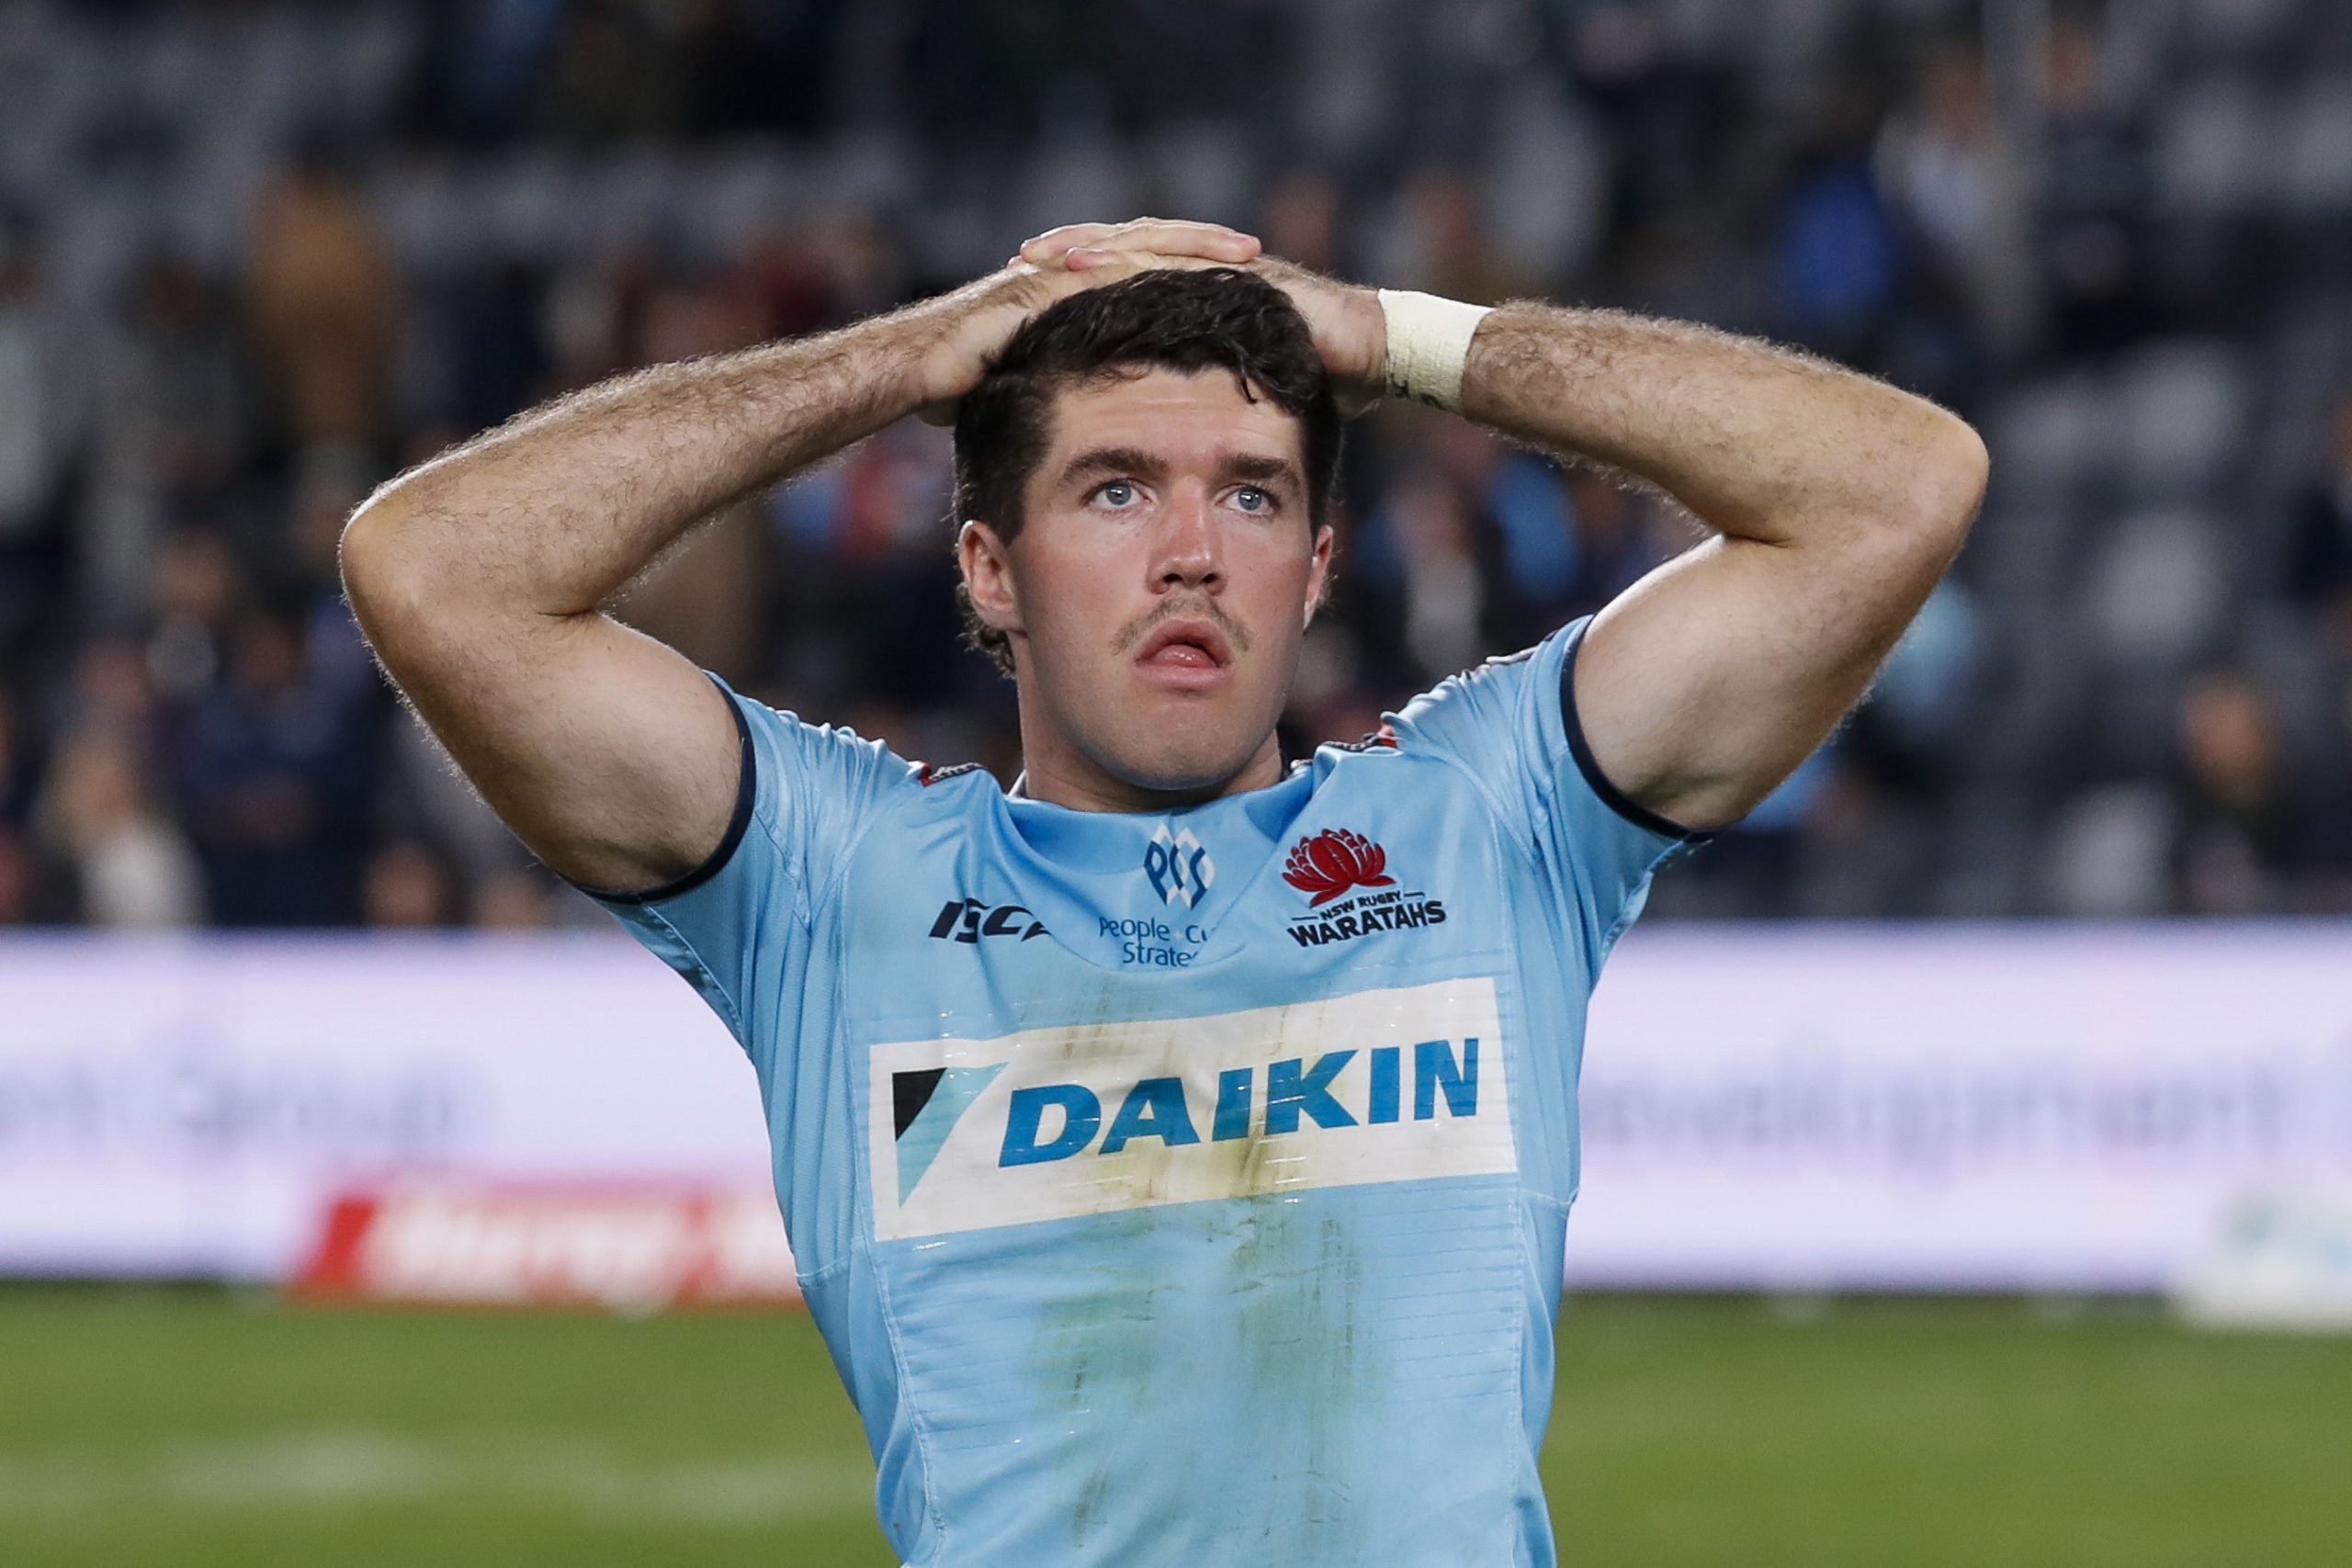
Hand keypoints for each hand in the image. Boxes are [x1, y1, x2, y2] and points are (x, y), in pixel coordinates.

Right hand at [911, 218, 1262, 422]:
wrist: (909, 371)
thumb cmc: (957, 386)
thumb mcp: (1028, 385)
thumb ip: (1064, 385)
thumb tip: (1090, 417)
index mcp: (1072, 288)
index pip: (1143, 266)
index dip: (1191, 270)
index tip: (1241, 279)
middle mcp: (1064, 268)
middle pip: (1148, 244)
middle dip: (1203, 247)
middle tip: (1257, 252)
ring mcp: (1049, 270)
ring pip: (1132, 246)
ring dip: (1187, 249)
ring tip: (1238, 255)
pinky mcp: (1036, 284)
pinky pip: (1099, 271)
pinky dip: (1142, 271)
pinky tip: (1179, 276)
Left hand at [1026, 226, 1387, 416]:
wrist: (1374, 357)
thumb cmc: (1318, 381)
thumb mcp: (1246, 396)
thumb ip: (1211, 405)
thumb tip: (1181, 452)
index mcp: (1197, 299)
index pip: (1125, 283)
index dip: (1079, 286)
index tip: (1027, 298)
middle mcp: (1202, 273)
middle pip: (1121, 253)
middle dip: (1066, 255)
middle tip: (1015, 262)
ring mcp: (1219, 265)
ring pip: (1138, 246)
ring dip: (1086, 249)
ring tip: (1038, 257)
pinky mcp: (1235, 268)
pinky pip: (1172, 259)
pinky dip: (1128, 259)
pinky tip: (1090, 263)